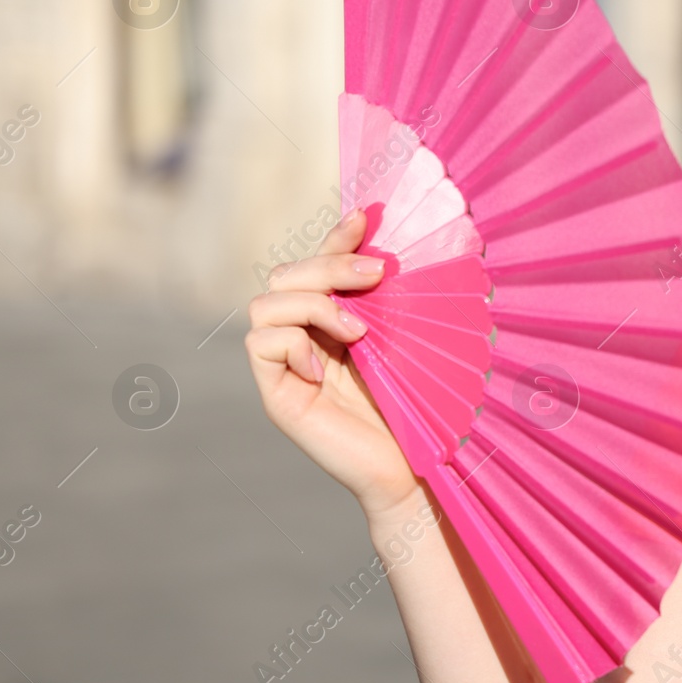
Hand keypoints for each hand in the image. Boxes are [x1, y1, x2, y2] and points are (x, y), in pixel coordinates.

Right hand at [244, 208, 421, 518]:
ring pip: (266, 303)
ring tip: (358, 332)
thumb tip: (386, 243)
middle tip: (377, 275)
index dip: (335, 238)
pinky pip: (260, 343)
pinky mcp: (278, 395)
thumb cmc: (421, 403)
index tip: (365, 218)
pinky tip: (325, 367)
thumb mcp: (404, 337)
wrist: (418, 465)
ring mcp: (288, 366)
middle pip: (286, 274)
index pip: (318, 264)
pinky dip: (293, 343)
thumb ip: (386, 298)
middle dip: (330, 264)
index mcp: (337, 320)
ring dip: (315, 304)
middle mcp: (307, 338)